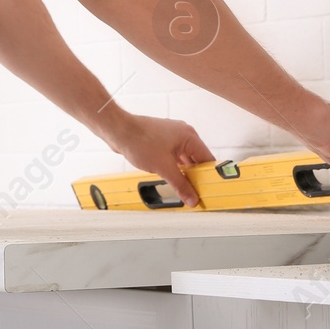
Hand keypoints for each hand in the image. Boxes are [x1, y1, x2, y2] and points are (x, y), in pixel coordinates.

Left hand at [101, 111, 215, 207]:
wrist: (119, 131)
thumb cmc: (139, 140)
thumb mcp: (164, 167)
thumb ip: (180, 185)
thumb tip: (191, 198)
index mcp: (189, 136)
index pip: (208, 159)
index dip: (210, 176)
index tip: (211, 189)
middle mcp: (183, 134)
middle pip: (197, 159)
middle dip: (197, 177)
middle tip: (197, 193)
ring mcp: (172, 136)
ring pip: (185, 159)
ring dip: (185, 173)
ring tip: (185, 189)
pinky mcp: (162, 140)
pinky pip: (174, 156)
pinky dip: (175, 168)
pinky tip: (173, 179)